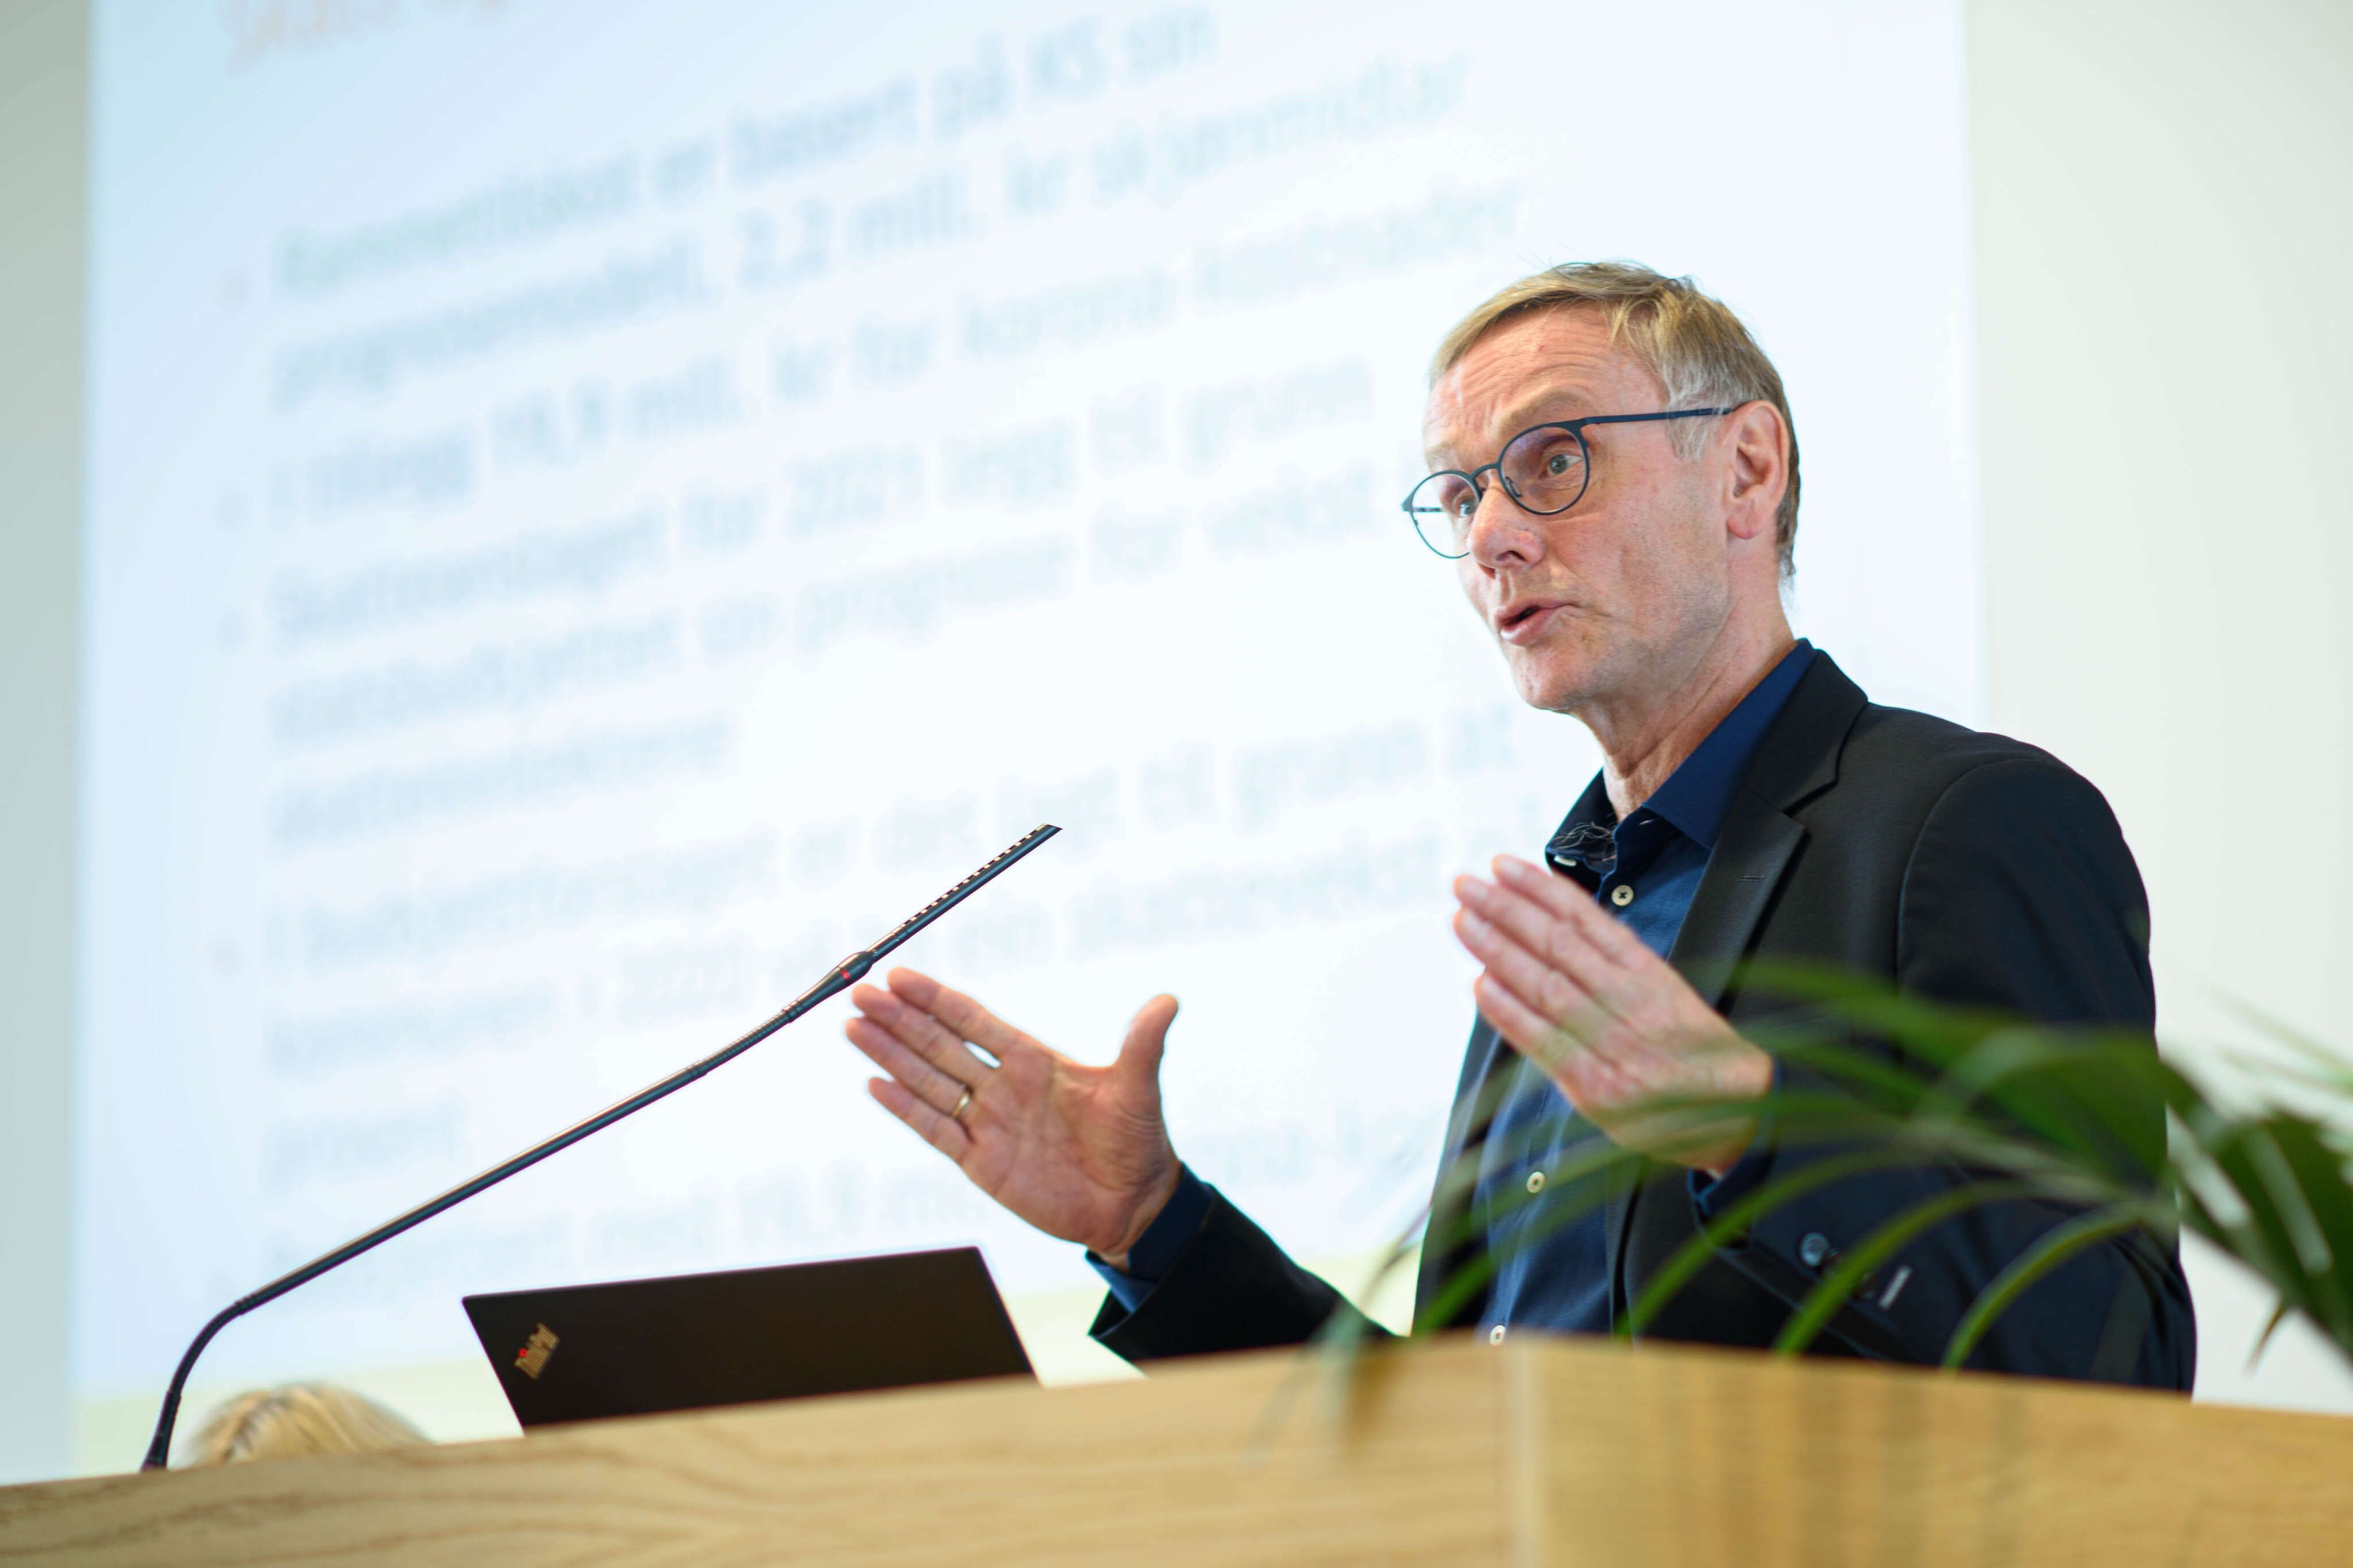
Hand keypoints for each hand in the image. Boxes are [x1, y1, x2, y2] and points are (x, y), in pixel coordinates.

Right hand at [844, 968, 1183, 1267]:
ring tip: (854, 1028)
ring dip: (890, 1056)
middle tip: (861, 993)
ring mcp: (989, 1123)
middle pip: (940, 1045)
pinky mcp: (981, 1162)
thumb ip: (1142, 1044)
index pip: (974, 1020)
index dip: (937, 998)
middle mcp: (1004, 1086)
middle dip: (900, 1020)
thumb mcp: (1138, 1090)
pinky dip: (904, 1108)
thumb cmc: (1138, 1142)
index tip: (901, 976)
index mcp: (1034, 1060)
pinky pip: (935, 1130)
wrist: (1133, 1205)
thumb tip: (1169, 1000)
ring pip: (928, 1082)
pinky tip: (875, 1085)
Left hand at [1452, 855, 1773, 1175]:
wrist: (1744, 1118)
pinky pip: (1546, 1043)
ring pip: (1547, 985)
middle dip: (1507, 909)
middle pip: (1559, 944)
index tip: (1501, 864)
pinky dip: (1511, 1013)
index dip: (1540, 888)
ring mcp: (1617, 1046)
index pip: (1586, 919)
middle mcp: (1633, 1002)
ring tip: (1462, 920)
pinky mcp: (1599, 1090)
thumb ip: (1616, 967)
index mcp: (1650, 973)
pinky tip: (1482, 984)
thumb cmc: (1695, 1054)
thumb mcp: (1667, 995)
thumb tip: (1552, 929)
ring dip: (1499, 949)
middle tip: (1465, 883)